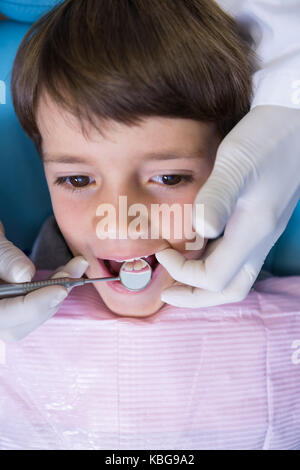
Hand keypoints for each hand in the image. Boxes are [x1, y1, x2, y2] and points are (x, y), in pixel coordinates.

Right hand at [0, 220, 88, 341]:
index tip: (59, 289)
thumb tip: (26, 275)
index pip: (4, 316)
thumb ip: (3, 257)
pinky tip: (69, 270)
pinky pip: (32, 306)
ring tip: (77, 265)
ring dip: (57, 293)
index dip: (33, 306)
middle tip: (72, 273)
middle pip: (18, 325)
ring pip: (29, 317)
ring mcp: (1, 311)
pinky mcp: (11, 305)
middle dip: (49, 301)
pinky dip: (52, 289)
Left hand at [155, 105, 299, 307]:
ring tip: (178, 272)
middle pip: (229, 289)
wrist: (295, 121)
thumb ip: (217, 198)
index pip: (214, 278)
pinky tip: (198, 246)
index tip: (161, 250)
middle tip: (167, 290)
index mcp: (253, 231)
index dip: (183, 274)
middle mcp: (260, 238)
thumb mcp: (236, 164)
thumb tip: (200, 232)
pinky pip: (238, 256)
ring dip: (205, 282)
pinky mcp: (261, 220)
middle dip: (195, 296)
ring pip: (236, 276)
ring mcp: (262, 231)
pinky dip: (214, 261)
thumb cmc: (265, 138)